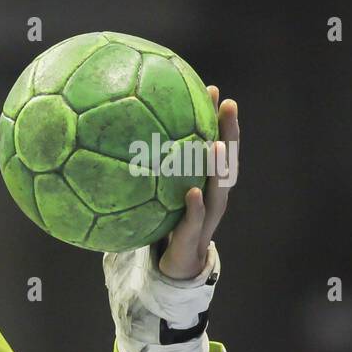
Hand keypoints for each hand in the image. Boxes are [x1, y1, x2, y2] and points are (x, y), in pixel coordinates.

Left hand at [157, 85, 237, 279]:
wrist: (175, 263)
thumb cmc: (167, 221)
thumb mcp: (158, 192)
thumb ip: (151, 167)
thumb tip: (123, 135)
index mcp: (205, 180)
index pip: (214, 143)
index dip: (216, 117)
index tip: (213, 88)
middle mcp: (212, 193)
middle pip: (226, 158)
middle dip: (228, 130)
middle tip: (227, 103)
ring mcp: (208, 214)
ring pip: (219, 186)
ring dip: (218, 164)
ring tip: (216, 143)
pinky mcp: (195, 235)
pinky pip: (196, 218)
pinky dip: (196, 205)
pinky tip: (192, 192)